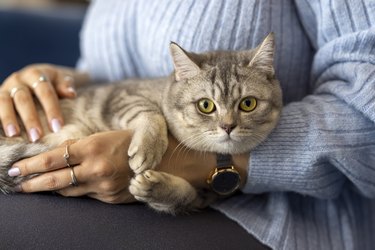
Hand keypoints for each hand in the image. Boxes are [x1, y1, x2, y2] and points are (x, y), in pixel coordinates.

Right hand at [0, 64, 87, 141]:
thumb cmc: (53, 82)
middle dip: (30, 119)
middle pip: (23, 99)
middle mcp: (18, 80)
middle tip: (37, 137)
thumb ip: (66, 86)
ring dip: (8, 119)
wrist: (37, 75)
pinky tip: (1, 132)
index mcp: (36, 74)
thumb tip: (71, 93)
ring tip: (14, 135)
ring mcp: (6, 88)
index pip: (45, 92)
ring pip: (4, 102)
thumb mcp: (62, 80)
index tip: (58, 127)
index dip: (51, 109)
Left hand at [10, 130, 135, 203]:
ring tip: (37, 187)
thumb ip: (78, 145)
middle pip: (55, 180)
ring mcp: (104, 187)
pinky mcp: (110, 198)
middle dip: (32, 183)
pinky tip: (67, 188)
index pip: (53, 159)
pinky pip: (86, 196)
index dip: (31, 165)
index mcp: (93, 148)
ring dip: (51, 189)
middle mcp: (97, 169)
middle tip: (17, 184)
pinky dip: (75, 191)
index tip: (16, 168)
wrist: (160, 159)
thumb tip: (56, 152)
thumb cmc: (130, 142)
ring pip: (68, 191)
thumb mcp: (103, 136)